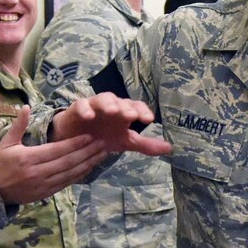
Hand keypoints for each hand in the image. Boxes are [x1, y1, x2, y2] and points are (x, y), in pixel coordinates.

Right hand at [0, 107, 108, 203]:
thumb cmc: (0, 164)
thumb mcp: (6, 143)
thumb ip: (18, 125)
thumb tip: (26, 106)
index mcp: (28, 158)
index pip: (56, 150)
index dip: (74, 143)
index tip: (89, 136)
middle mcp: (37, 173)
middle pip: (67, 162)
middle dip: (87, 152)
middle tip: (103, 143)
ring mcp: (43, 185)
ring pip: (70, 173)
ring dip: (88, 163)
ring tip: (102, 153)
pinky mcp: (47, 193)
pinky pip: (67, 183)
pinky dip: (80, 174)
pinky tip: (90, 166)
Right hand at [51, 93, 173, 156]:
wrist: (77, 139)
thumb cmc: (103, 136)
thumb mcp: (125, 142)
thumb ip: (145, 145)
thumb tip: (170, 148)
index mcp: (124, 113)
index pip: (136, 107)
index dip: (142, 111)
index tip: (149, 120)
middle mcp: (111, 106)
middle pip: (120, 102)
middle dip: (126, 108)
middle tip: (131, 116)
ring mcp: (94, 106)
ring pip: (102, 99)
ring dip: (108, 104)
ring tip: (112, 111)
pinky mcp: (78, 109)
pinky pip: (81, 105)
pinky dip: (85, 109)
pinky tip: (89, 116)